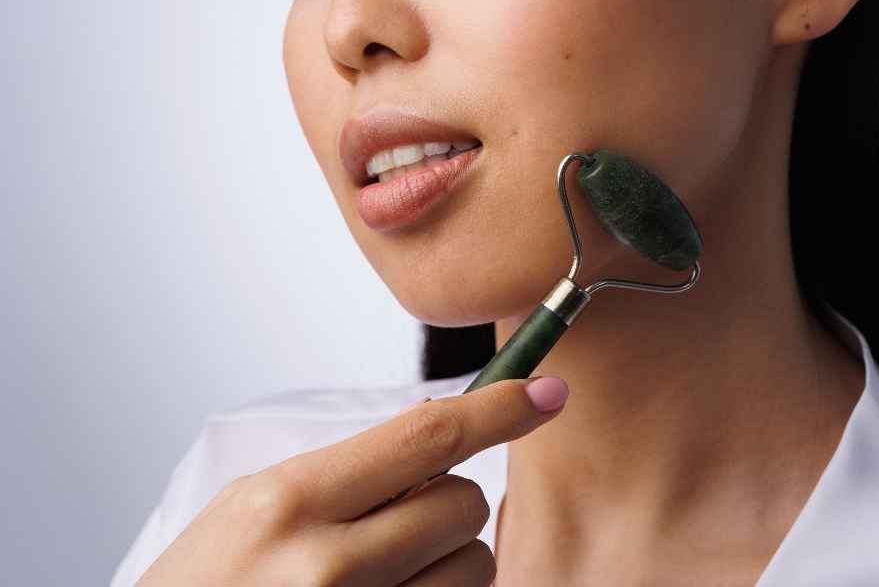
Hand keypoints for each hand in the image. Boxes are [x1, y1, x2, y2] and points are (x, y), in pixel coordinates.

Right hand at [136, 375, 569, 585]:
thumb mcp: (249, 513)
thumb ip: (342, 475)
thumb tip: (440, 429)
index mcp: (287, 504)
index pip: (427, 437)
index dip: (500, 408)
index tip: (547, 391)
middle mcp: (327, 567)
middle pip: (462, 504)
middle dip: (446, 508)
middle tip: (395, 528)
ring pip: (473, 567)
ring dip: (447, 565)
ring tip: (382, 579)